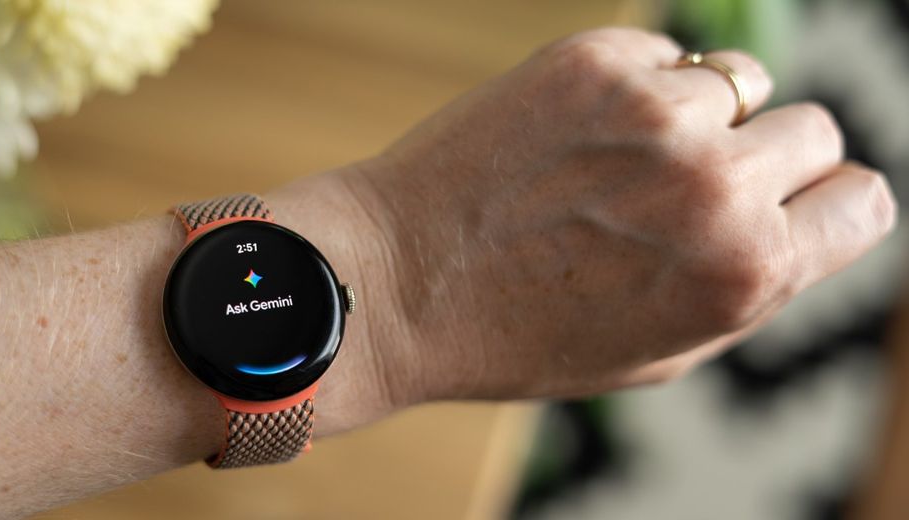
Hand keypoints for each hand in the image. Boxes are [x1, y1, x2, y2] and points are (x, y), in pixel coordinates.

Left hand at [304, 28, 896, 408]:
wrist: (398, 283)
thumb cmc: (521, 333)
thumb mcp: (659, 351)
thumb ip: (748, 284)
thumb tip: (803, 216)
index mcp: (745, 272)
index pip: (864, 201)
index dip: (825, 206)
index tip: (788, 207)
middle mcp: (714, 184)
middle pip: (812, 129)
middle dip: (764, 159)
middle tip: (692, 188)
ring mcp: (654, 111)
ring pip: (735, 83)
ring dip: (696, 119)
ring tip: (618, 164)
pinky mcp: (591, 60)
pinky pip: (664, 54)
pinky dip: (638, 86)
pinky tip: (577, 132)